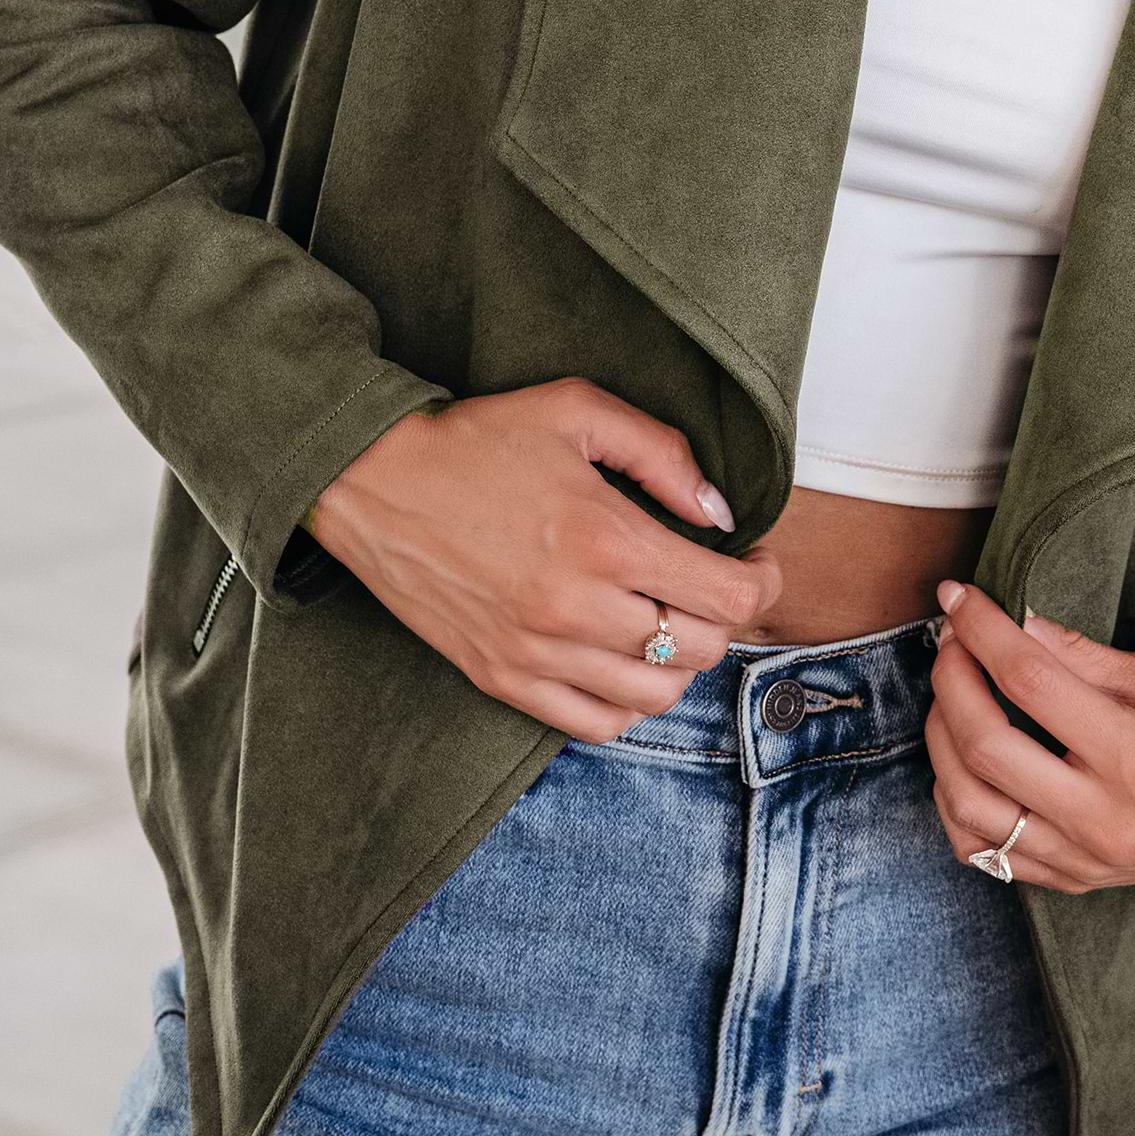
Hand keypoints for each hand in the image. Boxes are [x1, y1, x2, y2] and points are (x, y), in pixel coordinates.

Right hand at [309, 377, 781, 741]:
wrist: (371, 481)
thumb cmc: (476, 440)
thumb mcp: (575, 410)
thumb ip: (662, 454)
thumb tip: (719, 512)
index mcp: (605, 539)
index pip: (729, 598)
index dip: (763, 583)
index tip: (756, 563)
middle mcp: (577, 609)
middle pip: (702, 650)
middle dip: (723, 618)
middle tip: (708, 585)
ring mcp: (537, 653)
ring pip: (656, 696)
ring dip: (679, 663)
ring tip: (665, 621)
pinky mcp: (502, 678)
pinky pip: (596, 725)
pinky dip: (627, 702)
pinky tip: (623, 661)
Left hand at [925, 579, 1134, 892]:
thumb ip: (1090, 659)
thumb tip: (1019, 622)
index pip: (1032, 683)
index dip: (984, 631)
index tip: (958, 598)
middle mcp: (1104, 820)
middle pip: (985, 745)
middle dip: (951, 679)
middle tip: (951, 640)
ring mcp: (1083, 859)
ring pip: (967, 804)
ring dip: (940, 740)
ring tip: (951, 694)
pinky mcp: (1071, 880)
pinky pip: (982, 850)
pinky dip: (954, 801)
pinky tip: (961, 761)